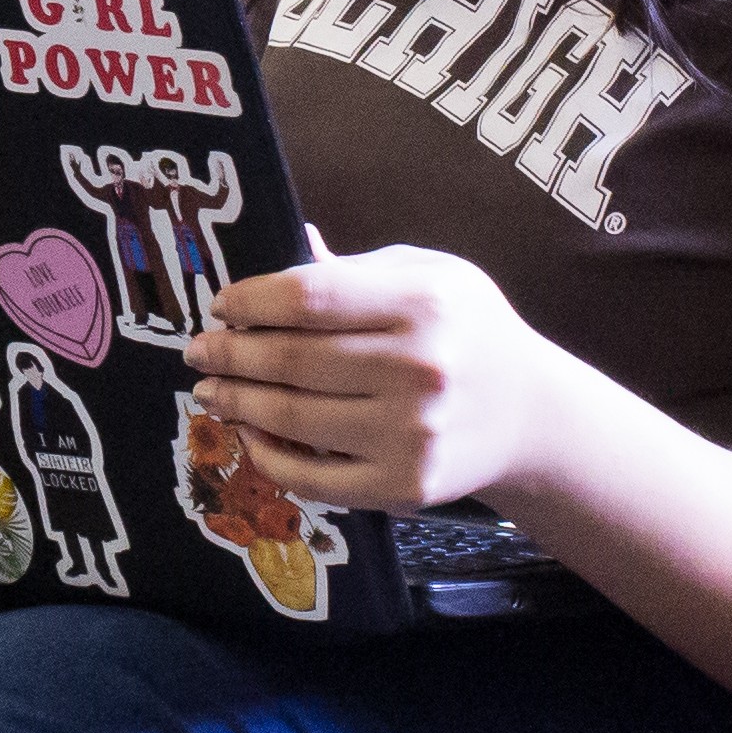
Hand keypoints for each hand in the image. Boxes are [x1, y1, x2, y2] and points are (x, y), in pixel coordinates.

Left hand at [183, 243, 565, 513]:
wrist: (532, 415)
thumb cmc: (470, 331)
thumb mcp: (431, 275)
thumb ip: (358, 267)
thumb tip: (291, 245)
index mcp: (423, 303)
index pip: (308, 297)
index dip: (249, 302)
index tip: (221, 306)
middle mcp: (418, 368)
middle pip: (290, 360)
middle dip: (229, 355)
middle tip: (199, 353)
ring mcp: (411, 434)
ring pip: (291, 419)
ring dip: (236, 404)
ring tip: (212, 392)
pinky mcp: (403, 486)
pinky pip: (312, 477)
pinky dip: (268, 457)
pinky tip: (251, 434)